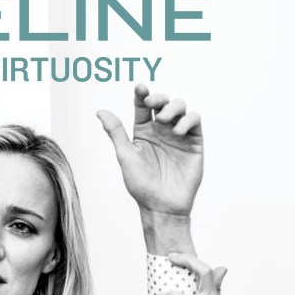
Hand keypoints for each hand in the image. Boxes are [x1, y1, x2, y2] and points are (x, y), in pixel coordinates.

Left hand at [97, 84, 202, 216]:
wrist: (161, 205)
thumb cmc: (141, 184)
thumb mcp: (125, 155)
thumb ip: (116, 132)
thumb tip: (100, 111)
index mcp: (143, 132)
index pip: (143, 106)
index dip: (142, 94)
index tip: (140, 88)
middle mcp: (161, 131)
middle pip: (163, 102)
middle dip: (159, 97)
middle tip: (153, 103)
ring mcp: (178, 135)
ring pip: (180, 107)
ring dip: (173, 107)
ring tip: (164, 120)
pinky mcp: (194, 142)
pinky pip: (194, 120)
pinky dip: (187, 120)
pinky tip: (177, 131)